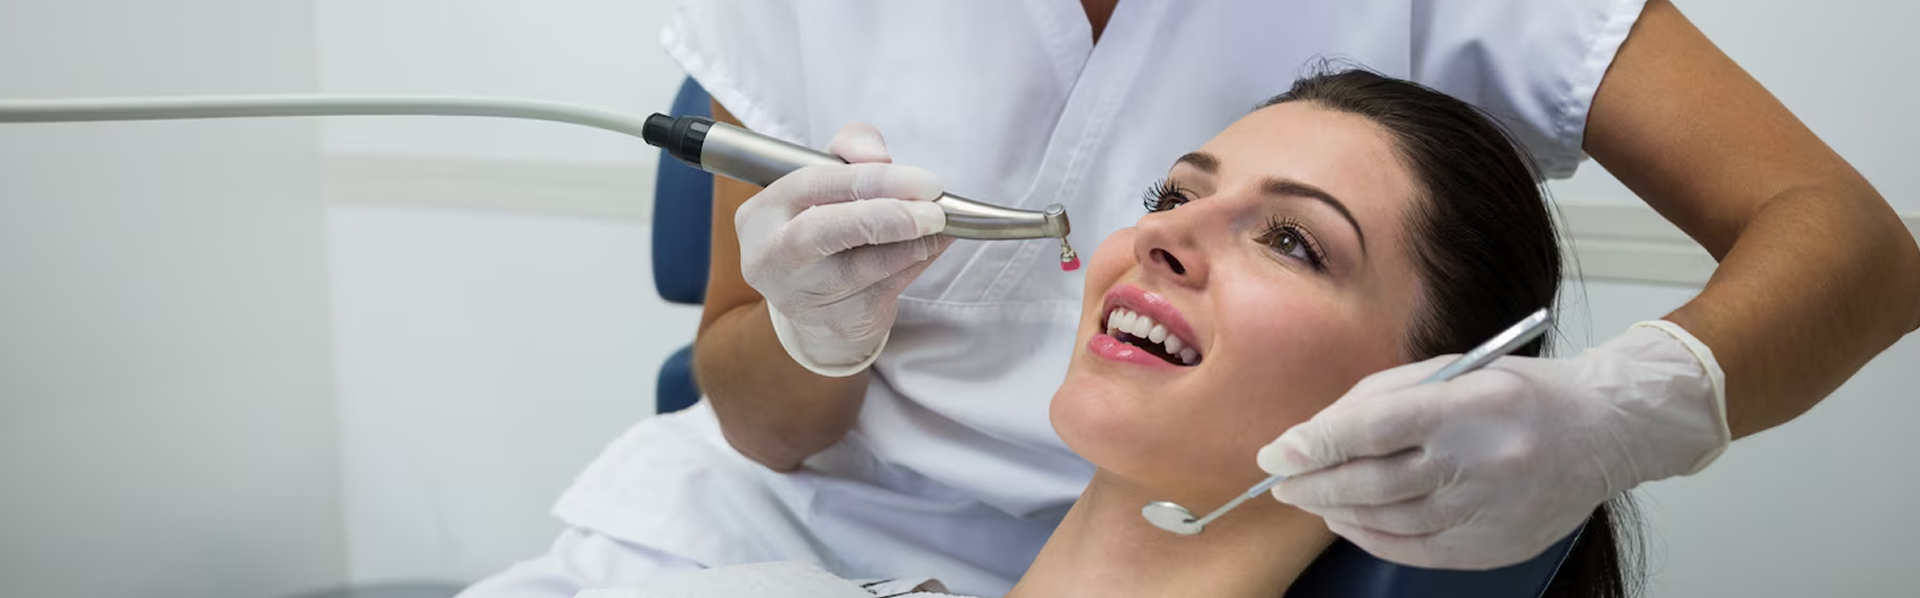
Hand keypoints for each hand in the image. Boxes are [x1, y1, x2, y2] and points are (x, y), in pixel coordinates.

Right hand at [736, 123, 951, 375]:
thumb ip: (851, 151)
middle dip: (887, 216)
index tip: (922, 179)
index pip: (811, 184)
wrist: (817, 309)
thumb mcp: (829, 183)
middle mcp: (770, 257)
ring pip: (864, 265)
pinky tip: (929, 247)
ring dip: (912, 242)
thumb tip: (881, 157)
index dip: (870, 178)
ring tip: (938, 226)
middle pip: (823, 231)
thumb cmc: (825, 230)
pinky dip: (917, 263)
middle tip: (934, 212)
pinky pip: (887, 288)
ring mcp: (800, 295)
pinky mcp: (836, 321)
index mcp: (760, 215)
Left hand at [1256, 322, 1729, 568]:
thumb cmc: (1521, 393)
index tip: (1277, 453)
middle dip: (1315, 483)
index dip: (1319, 444)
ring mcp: (1490, 510)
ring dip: (1338, 511)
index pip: (1377, 429)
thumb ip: (1381, 399)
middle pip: (1375, 482)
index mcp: (1470, 406)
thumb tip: (1315, 435)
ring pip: (1390, 521)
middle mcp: (1482, 461)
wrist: (1605, 432)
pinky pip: (1415, 550)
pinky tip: (1350, 521)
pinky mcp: (1495, 546)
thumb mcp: (1453, 371)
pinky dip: (1372, 537)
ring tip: (1313, 498)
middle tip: (1282, 483)